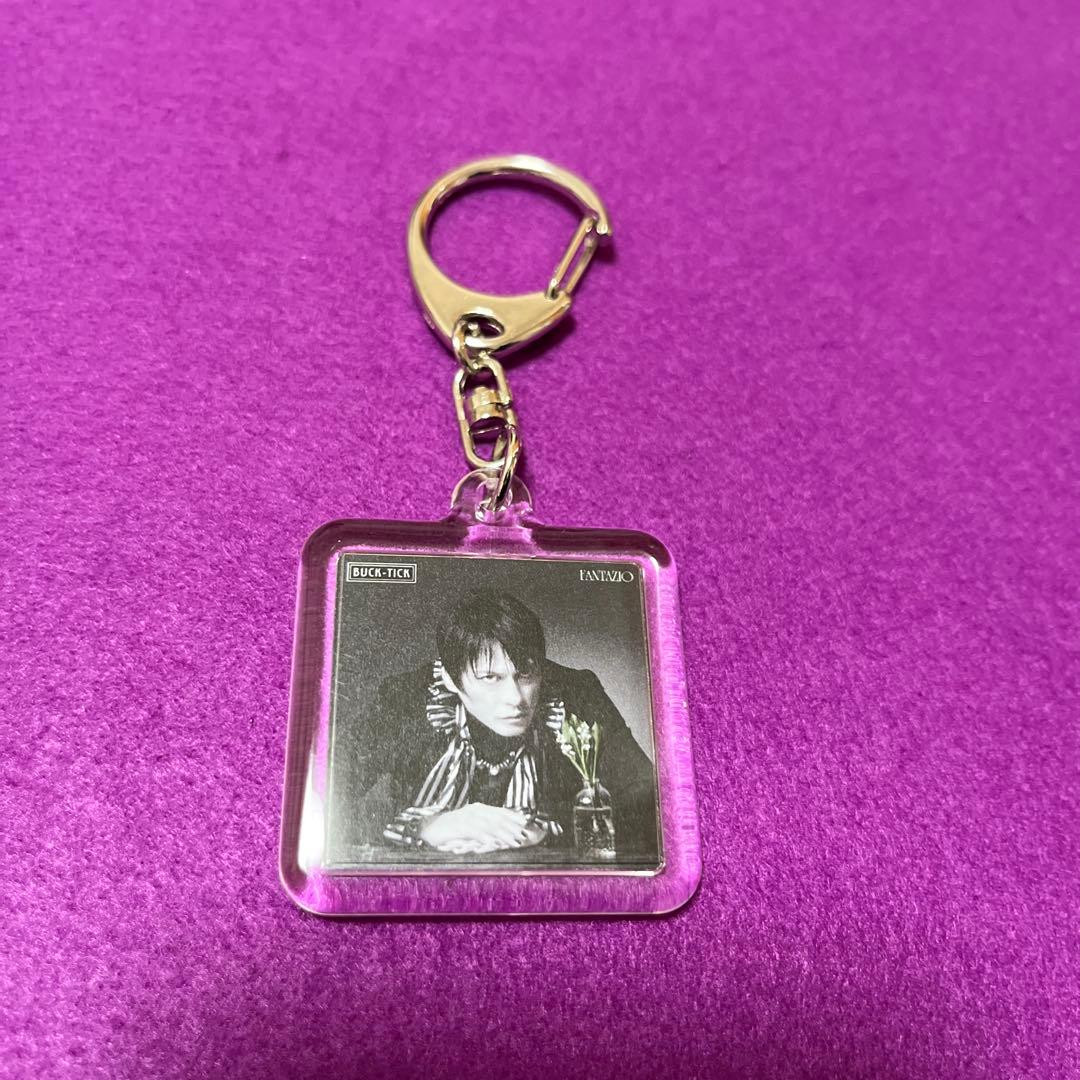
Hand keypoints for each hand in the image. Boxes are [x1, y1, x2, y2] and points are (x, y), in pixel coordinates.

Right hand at [419, 804, 546, 853]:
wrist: (426, 828)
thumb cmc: (448, 830)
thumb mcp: (467, 827)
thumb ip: (482, 828)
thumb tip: (498, 834)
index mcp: (478, 809)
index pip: (499, 812)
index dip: (512, 817)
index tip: (524, 823)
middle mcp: (474, 810)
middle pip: (498, 818)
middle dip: (512, 827)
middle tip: (524, 835)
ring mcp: (466, 817)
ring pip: (490, 825)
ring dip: (503, 834)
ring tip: (514, 841)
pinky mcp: (459, 826)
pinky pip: (476, 832)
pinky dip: (487, 837)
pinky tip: (495, 843)